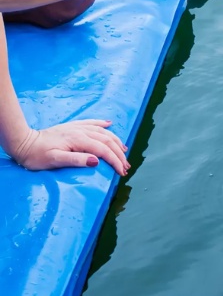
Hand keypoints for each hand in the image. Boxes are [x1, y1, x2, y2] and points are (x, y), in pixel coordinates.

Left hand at [11, 120, 129, 175]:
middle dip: (119, 154)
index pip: (104, 150)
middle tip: (125, 167)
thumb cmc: (37, 155)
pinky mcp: (73, 126)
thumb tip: (96, 161)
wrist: (24, 143)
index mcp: (78, 140)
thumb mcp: (54, 161)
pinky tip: (109, 124)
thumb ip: (76, 160)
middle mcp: (81, 131)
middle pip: (107, 141)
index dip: (115, 161)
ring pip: (103, 132)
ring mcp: (77, 127)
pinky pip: (92, 123)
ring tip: (124, 151)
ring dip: (116, 141)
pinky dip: (102, 124)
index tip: (122, 172)